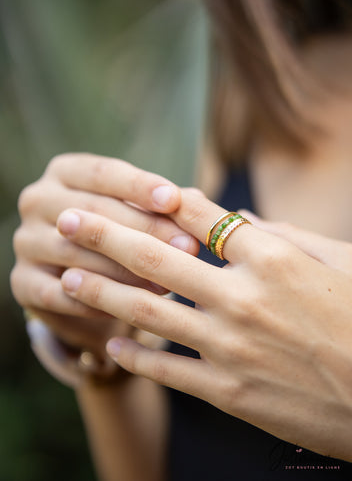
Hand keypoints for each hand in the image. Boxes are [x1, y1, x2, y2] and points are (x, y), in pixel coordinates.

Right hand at [10, 153, 198, 363]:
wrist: (79, 274)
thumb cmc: (118, 231)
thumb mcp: (136, 211)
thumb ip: (162, 205)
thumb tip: (199, 201)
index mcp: (64, 172)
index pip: (104, 173)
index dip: (140, 186)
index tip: (175, 200)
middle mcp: (37, 200)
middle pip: (92, 212)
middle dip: (144, 231)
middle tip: (187, 246)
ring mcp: (25, 241)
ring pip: (77, 254)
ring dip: (125, 271)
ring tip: (170, 283)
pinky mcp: (22, 281)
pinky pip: (60, 294)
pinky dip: (97, 302)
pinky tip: (134, 309)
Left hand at [56, 190, 351, 460]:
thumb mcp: (338, 260)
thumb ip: (284, 234)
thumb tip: (237, 217)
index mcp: (273, 257)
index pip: (201, 216)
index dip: (159, 200)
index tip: (126, 194)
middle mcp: (244, 297)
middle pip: (156, 256)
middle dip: (103, 234)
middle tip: (66, 220)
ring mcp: (232, 346)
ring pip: (150, 312)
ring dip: (102, 293)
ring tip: (70, 277)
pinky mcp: (229, 391)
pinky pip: (168, 369)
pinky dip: (135, 354)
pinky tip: (111, 343)